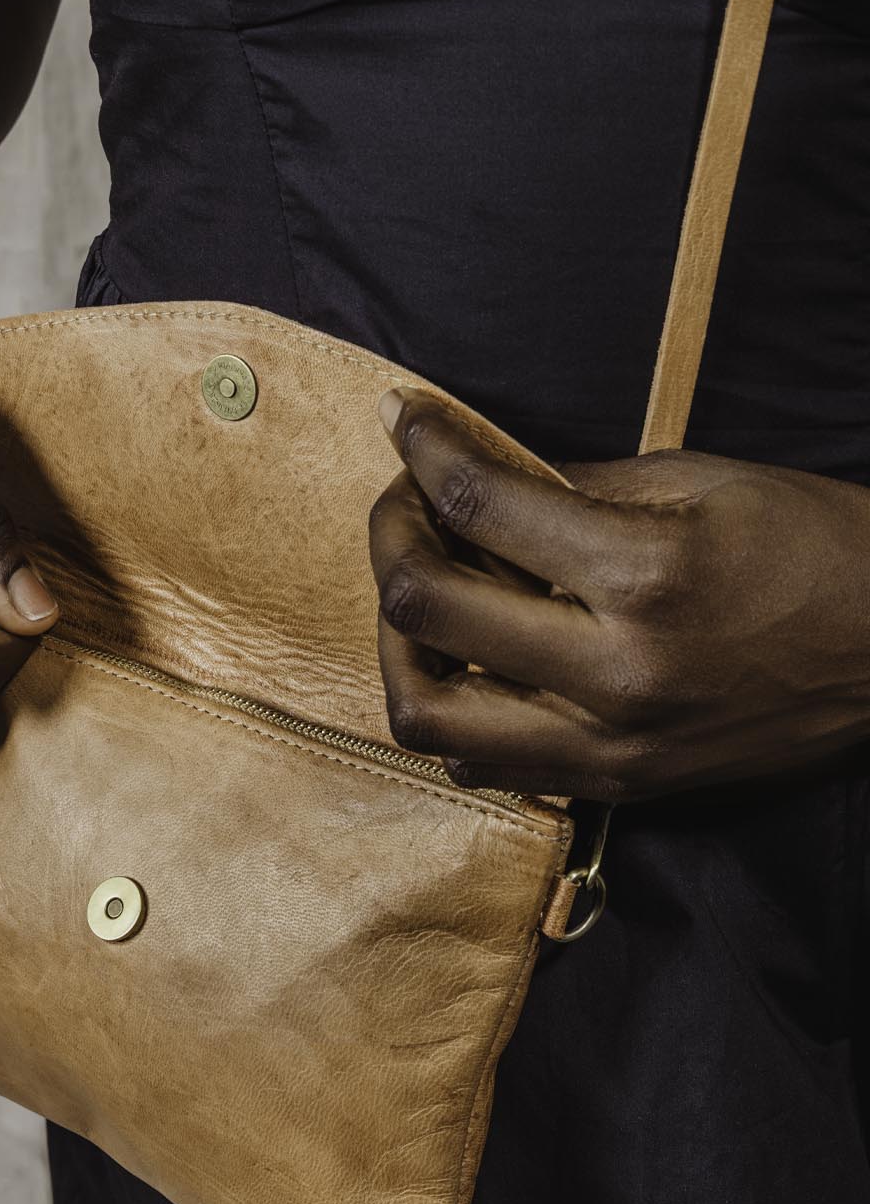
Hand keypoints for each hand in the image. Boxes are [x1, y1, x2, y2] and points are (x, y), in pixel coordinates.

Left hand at [368, 387, 869, 801]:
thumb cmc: (815, 547)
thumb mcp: (700, 481)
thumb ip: (571, 483)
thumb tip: (470, 470)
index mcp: (646, 574)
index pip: (479, 504)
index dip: (423, 447)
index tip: (404, 418)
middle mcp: (616, 672)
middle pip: (424, 611)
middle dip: (390, 536)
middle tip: (405, 502)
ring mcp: (612, 744)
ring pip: (426, 714)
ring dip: (399, 642)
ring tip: (421, 592)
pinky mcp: (619, 784)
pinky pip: (486, 764)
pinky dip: (454, 709)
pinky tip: (473, 660)